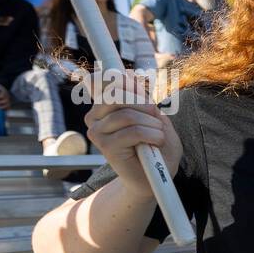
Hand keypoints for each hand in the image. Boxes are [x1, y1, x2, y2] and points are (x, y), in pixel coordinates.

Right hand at [83, 73, 181, 198]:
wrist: (155, 177)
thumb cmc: (156, 146)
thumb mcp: (155, 116)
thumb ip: (141, 96)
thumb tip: (128, 75)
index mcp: (104, 106)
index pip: (108, 81)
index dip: (128, 82)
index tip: (142, 90)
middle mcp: (94, 117)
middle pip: (118, 94)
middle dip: (146, 105)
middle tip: (157, 119)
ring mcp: (97, 132)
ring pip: (128, 115)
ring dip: (152, 124)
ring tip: (159, 135)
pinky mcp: (105, 147)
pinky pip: (133, 132)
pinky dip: (153, 135)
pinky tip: (156, 143)